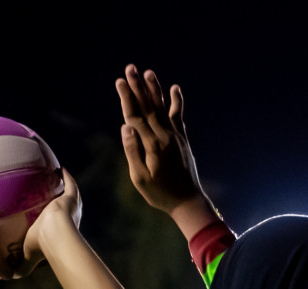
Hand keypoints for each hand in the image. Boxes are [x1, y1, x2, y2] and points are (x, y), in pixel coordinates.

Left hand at [22, 169, 82, 269]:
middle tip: (49, 194)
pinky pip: (70, 183)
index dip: (51, 221)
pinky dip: (66, 176)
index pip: (56, 225)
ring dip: (63, 187)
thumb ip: (21, 265)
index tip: (44, 216)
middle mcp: (69, 219)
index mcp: (60, 232)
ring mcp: (71, 207)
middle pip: (64, 208)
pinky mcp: (71, 197)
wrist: (55, 235)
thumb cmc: (41, 246)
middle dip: (58, 202)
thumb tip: (11, 277)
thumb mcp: (28, 255)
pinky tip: (59, 169)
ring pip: (68, 194)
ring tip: (55, 178)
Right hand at [116, 65, 212, 235]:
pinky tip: (175, 88)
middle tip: (130, 68)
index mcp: (151, 145)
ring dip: (155, 89)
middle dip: (138, 86)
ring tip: (148, 72)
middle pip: (148, 106)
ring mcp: (176, 135)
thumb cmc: (160, 193)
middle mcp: (164, 135)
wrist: (188, 200)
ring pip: (163, 107)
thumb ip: (132, 151)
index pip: (135, 116)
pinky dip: (177, 102)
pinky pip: (179, 116)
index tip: (120, 82)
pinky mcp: (183, 138)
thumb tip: (125, 127)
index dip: (127, 97)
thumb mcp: (140, 178)